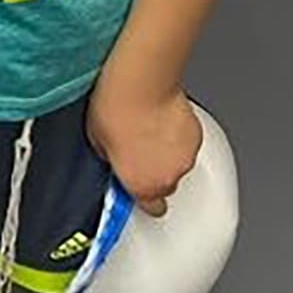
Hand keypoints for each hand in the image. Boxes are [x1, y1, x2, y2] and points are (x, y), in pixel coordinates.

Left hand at [87, 76, 202, 217]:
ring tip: (149, 128)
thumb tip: (113, 157)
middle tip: (138, 149)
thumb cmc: (115, 108)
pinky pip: (187, 143)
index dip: (143, 196)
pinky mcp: (196, 137)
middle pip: (165, 186)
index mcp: (142, 186)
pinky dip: (178, 136)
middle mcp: (168, 178)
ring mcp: (185, 158)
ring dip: (166, 153)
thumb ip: (110, 159)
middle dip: (154, 172)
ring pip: (178, 164)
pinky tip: (162, 118)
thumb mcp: (96, 140)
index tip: (136, 184)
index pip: (151, 208)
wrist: (140, 83)